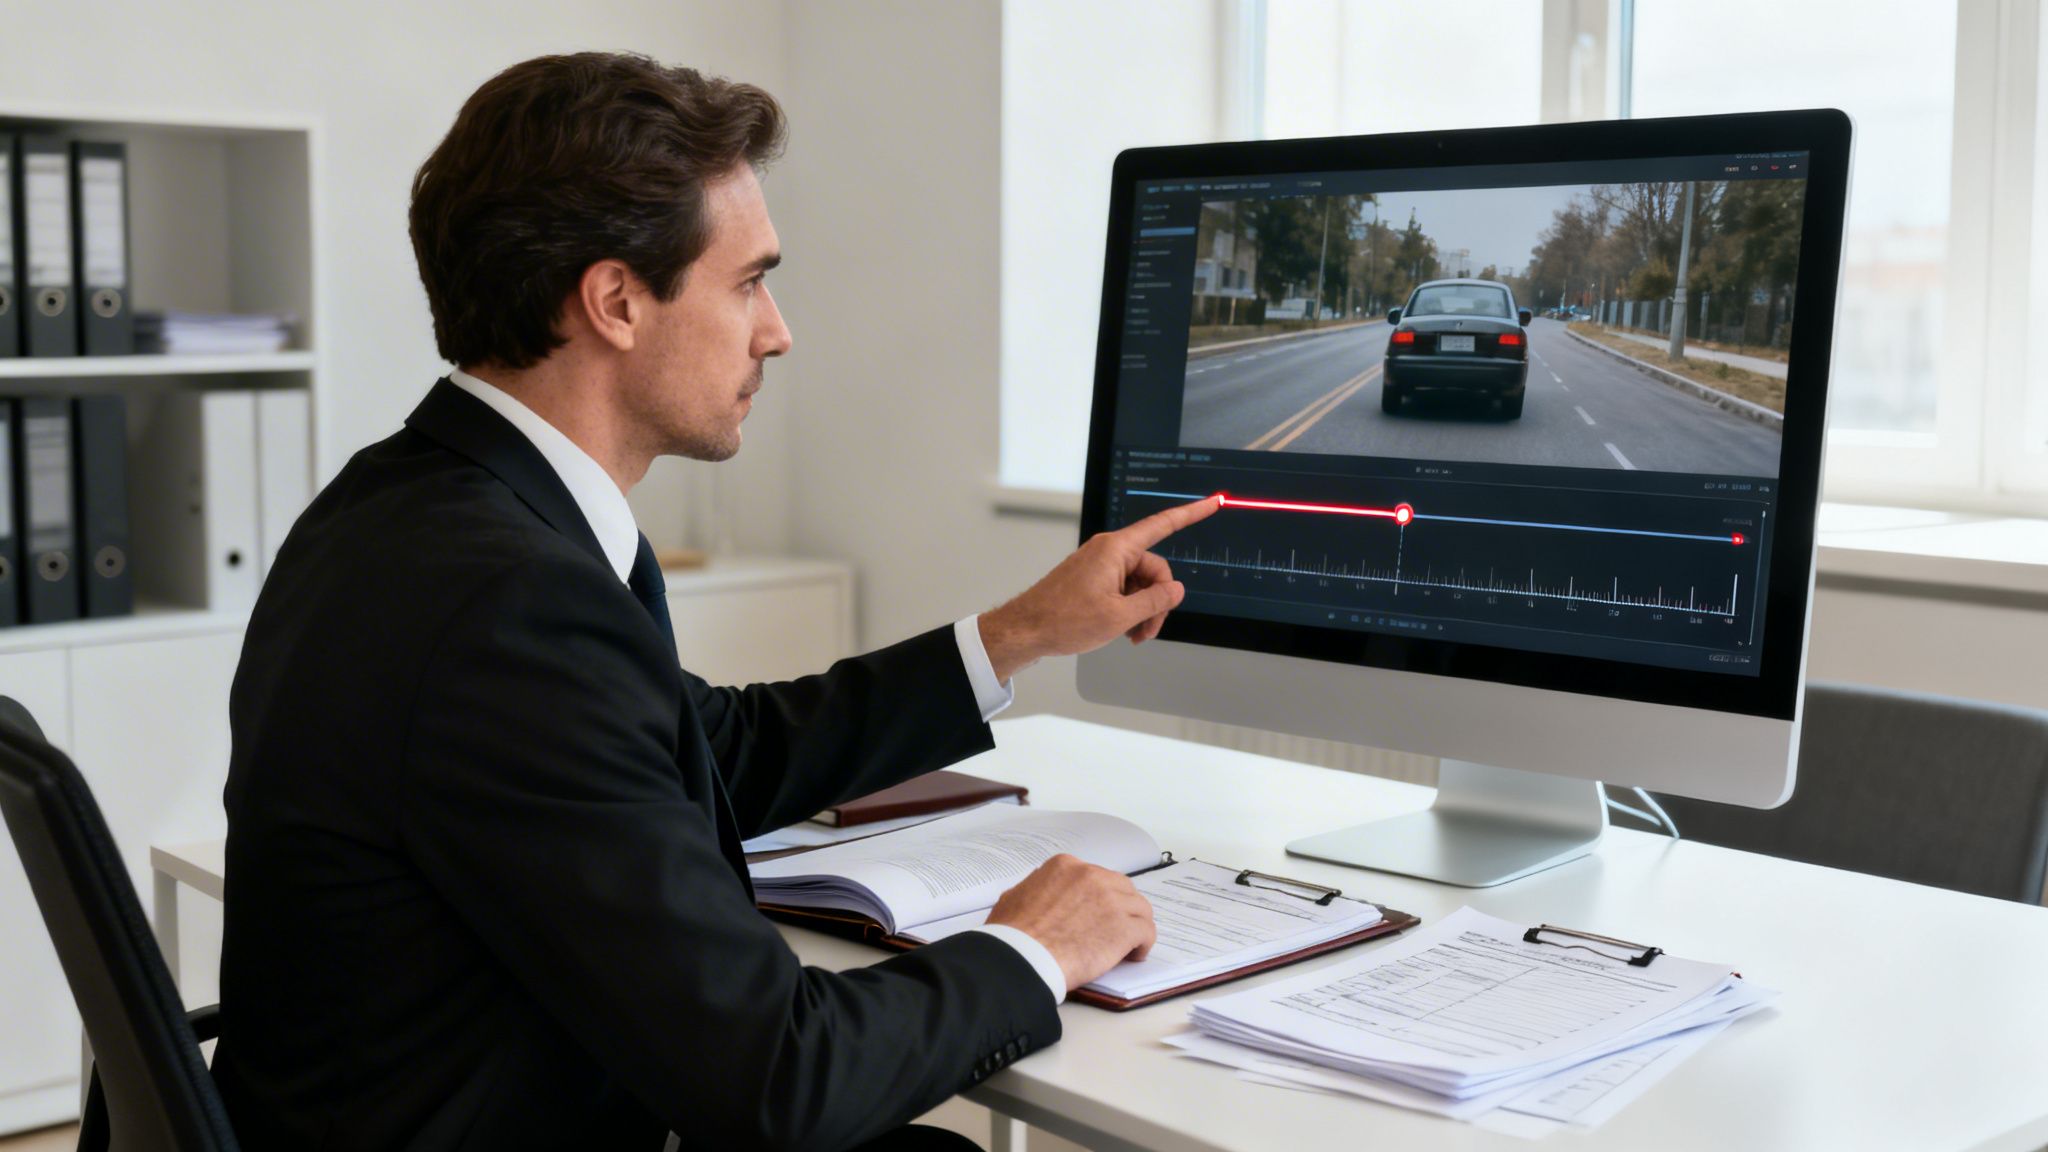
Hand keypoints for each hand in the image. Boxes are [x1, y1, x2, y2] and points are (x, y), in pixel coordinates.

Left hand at [979, 495, 1219, 681]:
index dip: (1190, 514)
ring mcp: (1099, 565)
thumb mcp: (1119, 616)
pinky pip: (1123, 589)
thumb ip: (1154, 601)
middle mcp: (1108, 552)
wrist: (1026, 630)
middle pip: (1153, 569)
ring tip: (1133, 635)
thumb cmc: (1062, 620)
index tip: (1211, 502)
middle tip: (1149, 631)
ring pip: (1139, 583)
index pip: (1162, 525)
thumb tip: (1176, 590)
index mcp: (1115, 550)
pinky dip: (1128, 609)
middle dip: (1157, 601)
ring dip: (1143, 610)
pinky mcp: (1092, 579)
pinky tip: (1123, 630)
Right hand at [985, 854, 1155, 991]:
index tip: (1097, 913)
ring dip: (1135, 925)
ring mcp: (1111, 900)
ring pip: (1139, 908)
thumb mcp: (1013, 898)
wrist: (1023, 958)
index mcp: (1066, 867)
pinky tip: (1134, 955)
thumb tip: (1033, 893)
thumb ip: (1032, 890)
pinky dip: (1143, 944)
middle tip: (1115, 928)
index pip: (1096, 877)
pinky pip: (1147, 931)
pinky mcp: (1124, 927)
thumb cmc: (1012, 935)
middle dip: (1121, 907)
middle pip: (1122, 888)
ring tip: (1128, 945)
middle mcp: (1092, 876)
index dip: (1099, 897)